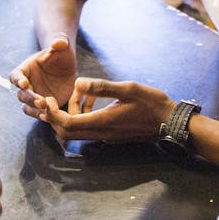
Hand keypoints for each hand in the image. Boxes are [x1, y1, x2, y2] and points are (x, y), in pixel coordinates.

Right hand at [9, 35, 77, 117]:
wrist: (68, 68)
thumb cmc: (62, 54)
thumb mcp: (63, 47)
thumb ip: (60, 42)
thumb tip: (57, 43)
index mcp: (25, 69)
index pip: (15, 75)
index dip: (17, 80)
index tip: (24, 83)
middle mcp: (26, 84)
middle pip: (21, 94)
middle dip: (30, 98)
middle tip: (41, 102)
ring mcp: (34, 96)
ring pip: (27, 107)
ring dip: (35, 110)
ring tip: (46, 112)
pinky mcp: (43, 106)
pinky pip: (38, 114)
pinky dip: (42, 116)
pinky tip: (51, 118)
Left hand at [40, 78, 173, 144]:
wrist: (170, 122)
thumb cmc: (152, 103)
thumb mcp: (128, 89)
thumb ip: (102, 87)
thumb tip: (78, 82)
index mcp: (102, 122)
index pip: (67, 124)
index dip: (52, 113)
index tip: (48, 98)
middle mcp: (101, 133)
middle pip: (66, 132)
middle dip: (55, 116)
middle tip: (55, 98)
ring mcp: (106, 137)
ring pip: (76, 132)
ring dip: (70, 114)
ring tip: (80, 94)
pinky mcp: (110, 136)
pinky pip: (87, 130)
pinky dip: (81, 117)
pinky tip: (91, 101)